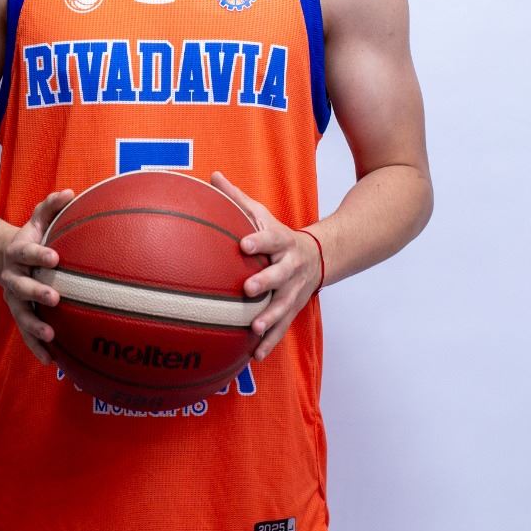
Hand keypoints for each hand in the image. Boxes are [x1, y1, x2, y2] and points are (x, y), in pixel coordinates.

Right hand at [0, 188, 74, 362]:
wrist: (2, 257)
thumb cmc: (31, 237)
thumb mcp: (38, 220)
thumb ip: (51, 206)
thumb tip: (71, 192)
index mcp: (18, 254)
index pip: (27, 253)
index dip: (38, 255)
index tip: (54, 258)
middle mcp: (12, 278)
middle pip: (21, 287)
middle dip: (36, 293)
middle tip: (54, 299)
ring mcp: (14, 299)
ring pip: (21, 315)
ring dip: (34, 328)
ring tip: (51, 337)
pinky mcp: (20, 315)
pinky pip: (27, 334)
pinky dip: (37, 348)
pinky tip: (52, 361)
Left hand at [211, 171, 322, 360]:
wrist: (319, 256)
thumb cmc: (277, 235)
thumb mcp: (261, 214)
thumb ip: (237, 198)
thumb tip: (212, 175)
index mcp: (281, 242)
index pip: (270, 239)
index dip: (258, 241)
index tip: (243, 244)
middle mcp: (291, 267)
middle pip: (280, 275)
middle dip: (266, 282)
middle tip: (248, 289)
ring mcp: (294, 291)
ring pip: (284, 305)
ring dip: (270, 318)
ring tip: (254, 328)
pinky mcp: (293, 309)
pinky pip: (282, 327)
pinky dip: (270, 342)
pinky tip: (255, 356)